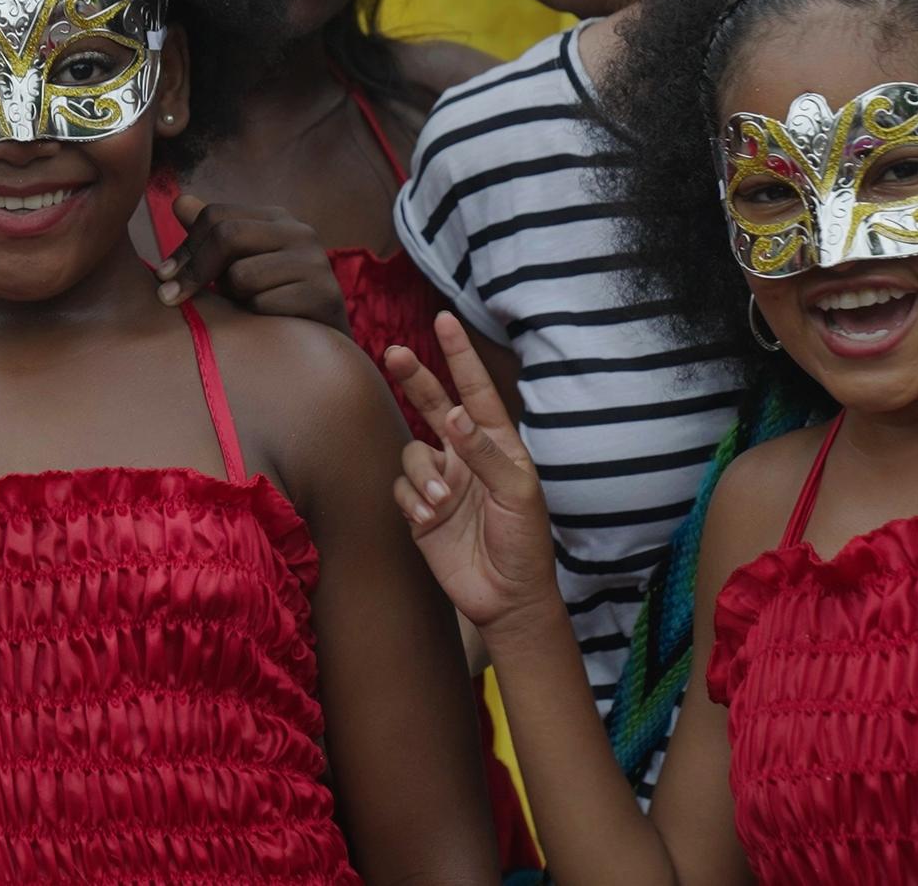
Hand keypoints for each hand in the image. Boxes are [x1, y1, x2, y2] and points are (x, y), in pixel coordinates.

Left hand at [155, 192, 350, 333]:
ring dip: (232, 299)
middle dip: (194, 269)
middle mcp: (299, 232)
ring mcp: (315, 262)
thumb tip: (178, 201)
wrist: (325, 345)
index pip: (216, 215)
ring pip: (241, 275)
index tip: (163, 276)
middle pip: (227, 236)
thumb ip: (211, 235)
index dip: (184, 247)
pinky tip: (266, 325)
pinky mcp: (324, 294)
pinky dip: (254, 320)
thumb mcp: (239, 265)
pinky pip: (263, 305)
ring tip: (244, 308)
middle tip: (171, 298)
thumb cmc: (272, 300)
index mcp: (276, 219)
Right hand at [387, 312, 558, 637]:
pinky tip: (429, 519)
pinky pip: (401, 489)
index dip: (459, 355)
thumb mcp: (516, 494)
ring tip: (440, 503)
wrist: (506, 597)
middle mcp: (465, 456)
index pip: (475, 391)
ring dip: (422, 475)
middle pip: (431, 404)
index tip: (442, 320)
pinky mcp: (420, 510)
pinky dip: (412, 500)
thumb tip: (453, 415)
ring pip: (412, 453)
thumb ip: (484, 453)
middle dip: (414, 378)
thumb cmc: (525, 543)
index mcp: (497, 444)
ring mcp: (442, 481)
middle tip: (393, 352)